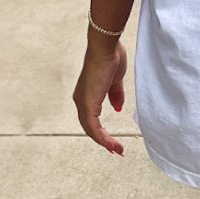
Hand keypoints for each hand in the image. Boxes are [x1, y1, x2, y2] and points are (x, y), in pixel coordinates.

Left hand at [73, 37, 127, 155]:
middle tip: (117, 150)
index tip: (113, 141)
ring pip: (91, 130)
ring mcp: (83, 102)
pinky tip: (112, 144)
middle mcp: (81, 101)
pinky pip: (93, 127)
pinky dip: (102, 138)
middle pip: (90, 128)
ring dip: (105, 142)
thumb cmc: (110, 58)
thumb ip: (116, 95)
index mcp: (87, 95)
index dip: (102, 132)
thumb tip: (118, 108)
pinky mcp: (87, 103)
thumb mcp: (115, 81)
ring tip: (118, 150)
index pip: (92, 119)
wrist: (106, 48)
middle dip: (104, 141)